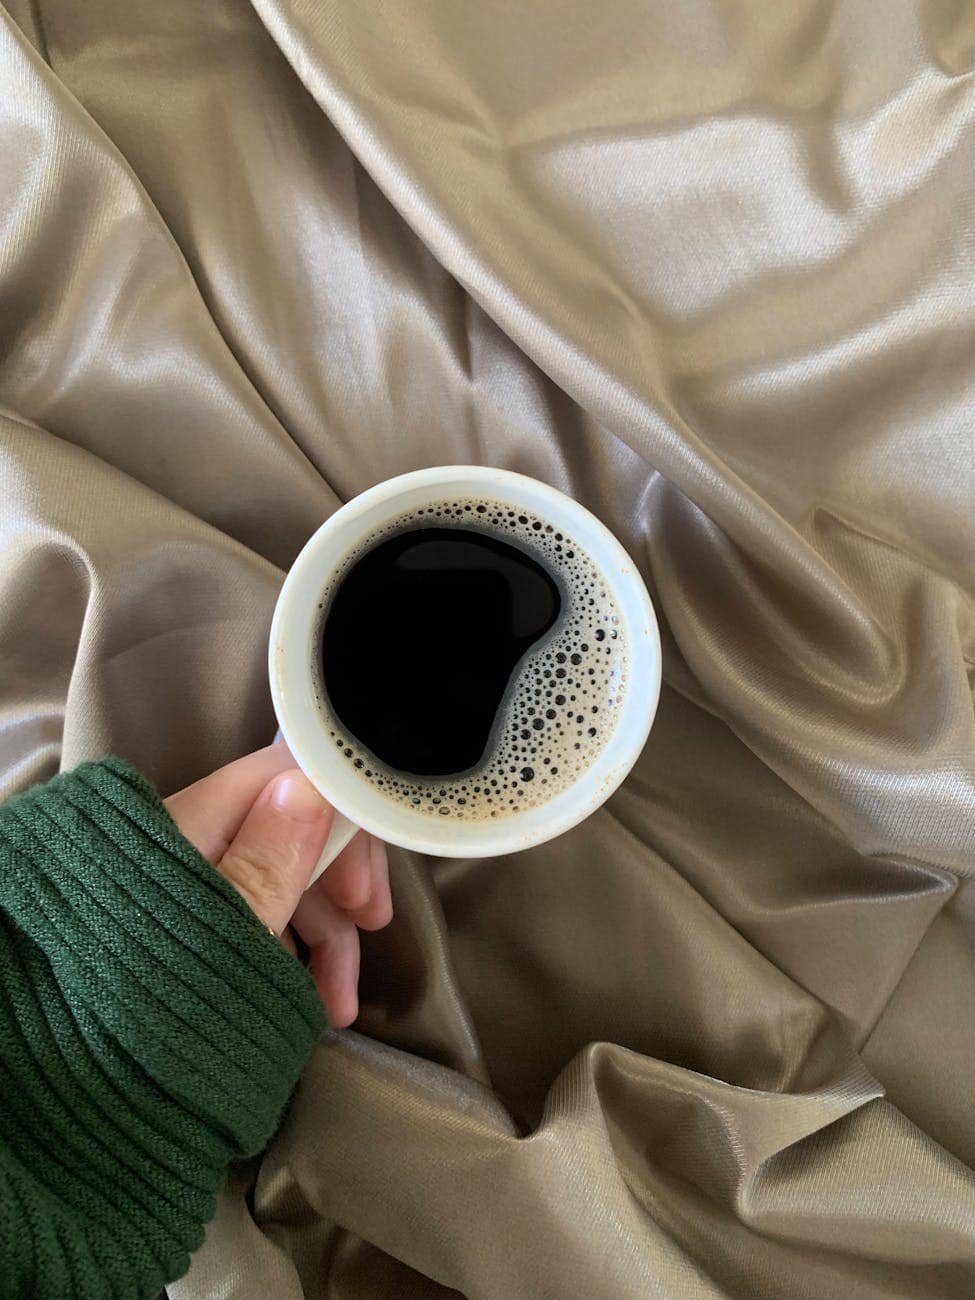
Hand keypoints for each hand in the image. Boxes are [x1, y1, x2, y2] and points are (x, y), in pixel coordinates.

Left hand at [164, 741, 391, 1026]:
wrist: (73, 1087)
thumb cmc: (158, 1000)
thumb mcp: (230, 936)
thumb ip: (271, 859)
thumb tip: (310, 784)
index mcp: (193, 823)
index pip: (284, 776)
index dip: (340, 819)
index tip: (365, 887)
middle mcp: (190, 840)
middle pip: (288, 829)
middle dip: (339, 883)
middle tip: (372, 931)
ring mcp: (189, 884)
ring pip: (278, 879)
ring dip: (323, 933)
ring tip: (340, 1004)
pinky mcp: (188, 922)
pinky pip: (253, 914)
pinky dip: (288, 948)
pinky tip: (310, 997)